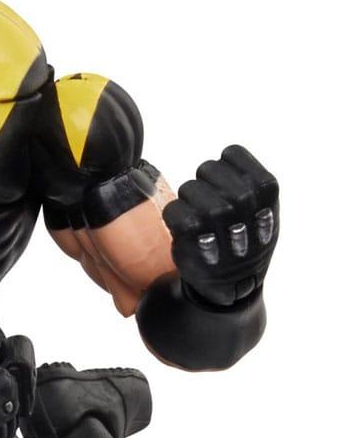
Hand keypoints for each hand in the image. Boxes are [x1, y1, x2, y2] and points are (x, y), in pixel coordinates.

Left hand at [163, 145, 277, 306]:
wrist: (235, 284)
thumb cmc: (248, 239)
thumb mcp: (266, 209)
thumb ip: (249, 181)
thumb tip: (224, 155)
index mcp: (265, 187)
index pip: (231, 153)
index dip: (224, 170)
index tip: (228, 190)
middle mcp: (242, 198)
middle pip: (206, 168)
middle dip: (205, 187)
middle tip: (213, 212)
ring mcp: (215, 213)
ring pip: (188, 187)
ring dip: (190, 204)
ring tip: (204, 225)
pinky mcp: (189, 229)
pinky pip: (172, 207)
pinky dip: (175, 219)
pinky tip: (189, 233)